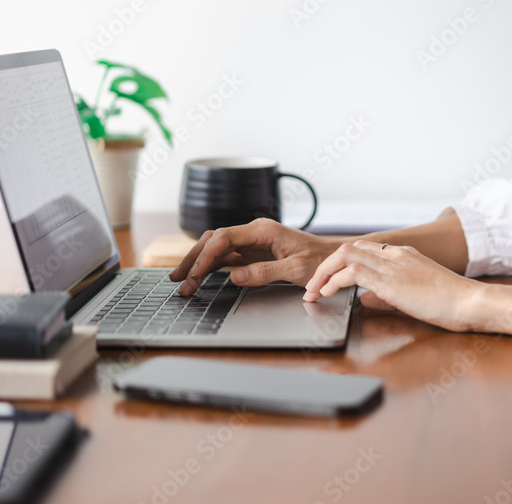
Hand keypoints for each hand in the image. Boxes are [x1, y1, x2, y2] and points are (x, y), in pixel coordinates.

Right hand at [169, 218, 343, 295]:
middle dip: (194, 259)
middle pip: (214, 240)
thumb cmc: (320, 260)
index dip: (205, 255)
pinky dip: (210, 267)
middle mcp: (254, 233)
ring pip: (216, 248)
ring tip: (181, 281)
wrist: (333, 258)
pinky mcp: (252, 253)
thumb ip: (265, 272)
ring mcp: (251, 242)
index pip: (224, 237)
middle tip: (178, 280)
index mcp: (263, 230)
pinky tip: (198, 277)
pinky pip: (225, 257)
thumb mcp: (296, 269)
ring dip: (198, 263)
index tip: (194, 274)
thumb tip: (235, 276)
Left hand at [302, 241, 482, 332]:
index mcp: (404, 255)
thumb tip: (365, 298)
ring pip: (345, 256)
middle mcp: (396, 255)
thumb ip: (388, 295)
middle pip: (349, 249)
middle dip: (325, 267)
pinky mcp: (391, 281)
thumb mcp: (415, 296)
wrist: (471, 302)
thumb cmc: (452, 303)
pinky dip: (334, 281)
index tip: (327, 279)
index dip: (340, 264)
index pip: (363, 251)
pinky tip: (327, 293)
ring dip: (323, 273)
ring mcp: (393, 265)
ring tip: (312, 291)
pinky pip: (352, 273)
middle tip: (312, 286)